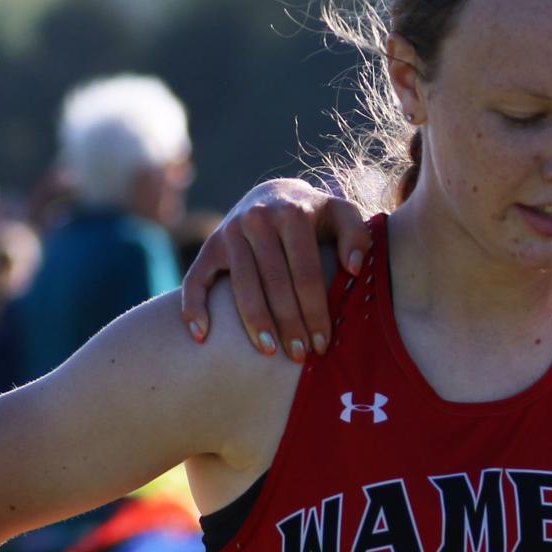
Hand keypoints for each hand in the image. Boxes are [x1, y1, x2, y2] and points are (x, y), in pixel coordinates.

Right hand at [180, 178, 370, 359]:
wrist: (274, 196)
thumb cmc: (317, 217)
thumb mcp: (342, 214)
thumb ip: (356, 235)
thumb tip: (354, 268)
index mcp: (293, 214)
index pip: (305, 272)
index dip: (314, 310)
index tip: (323, 343)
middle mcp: (258, 220)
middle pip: (274, 282)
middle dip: (288, 323)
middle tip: (300, 355)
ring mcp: (230, 233)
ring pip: (241, 286)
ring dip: (254, 322)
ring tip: (268, 351)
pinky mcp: (210, 246)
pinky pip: (196, 280)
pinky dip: (194, 307)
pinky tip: (201, 336)